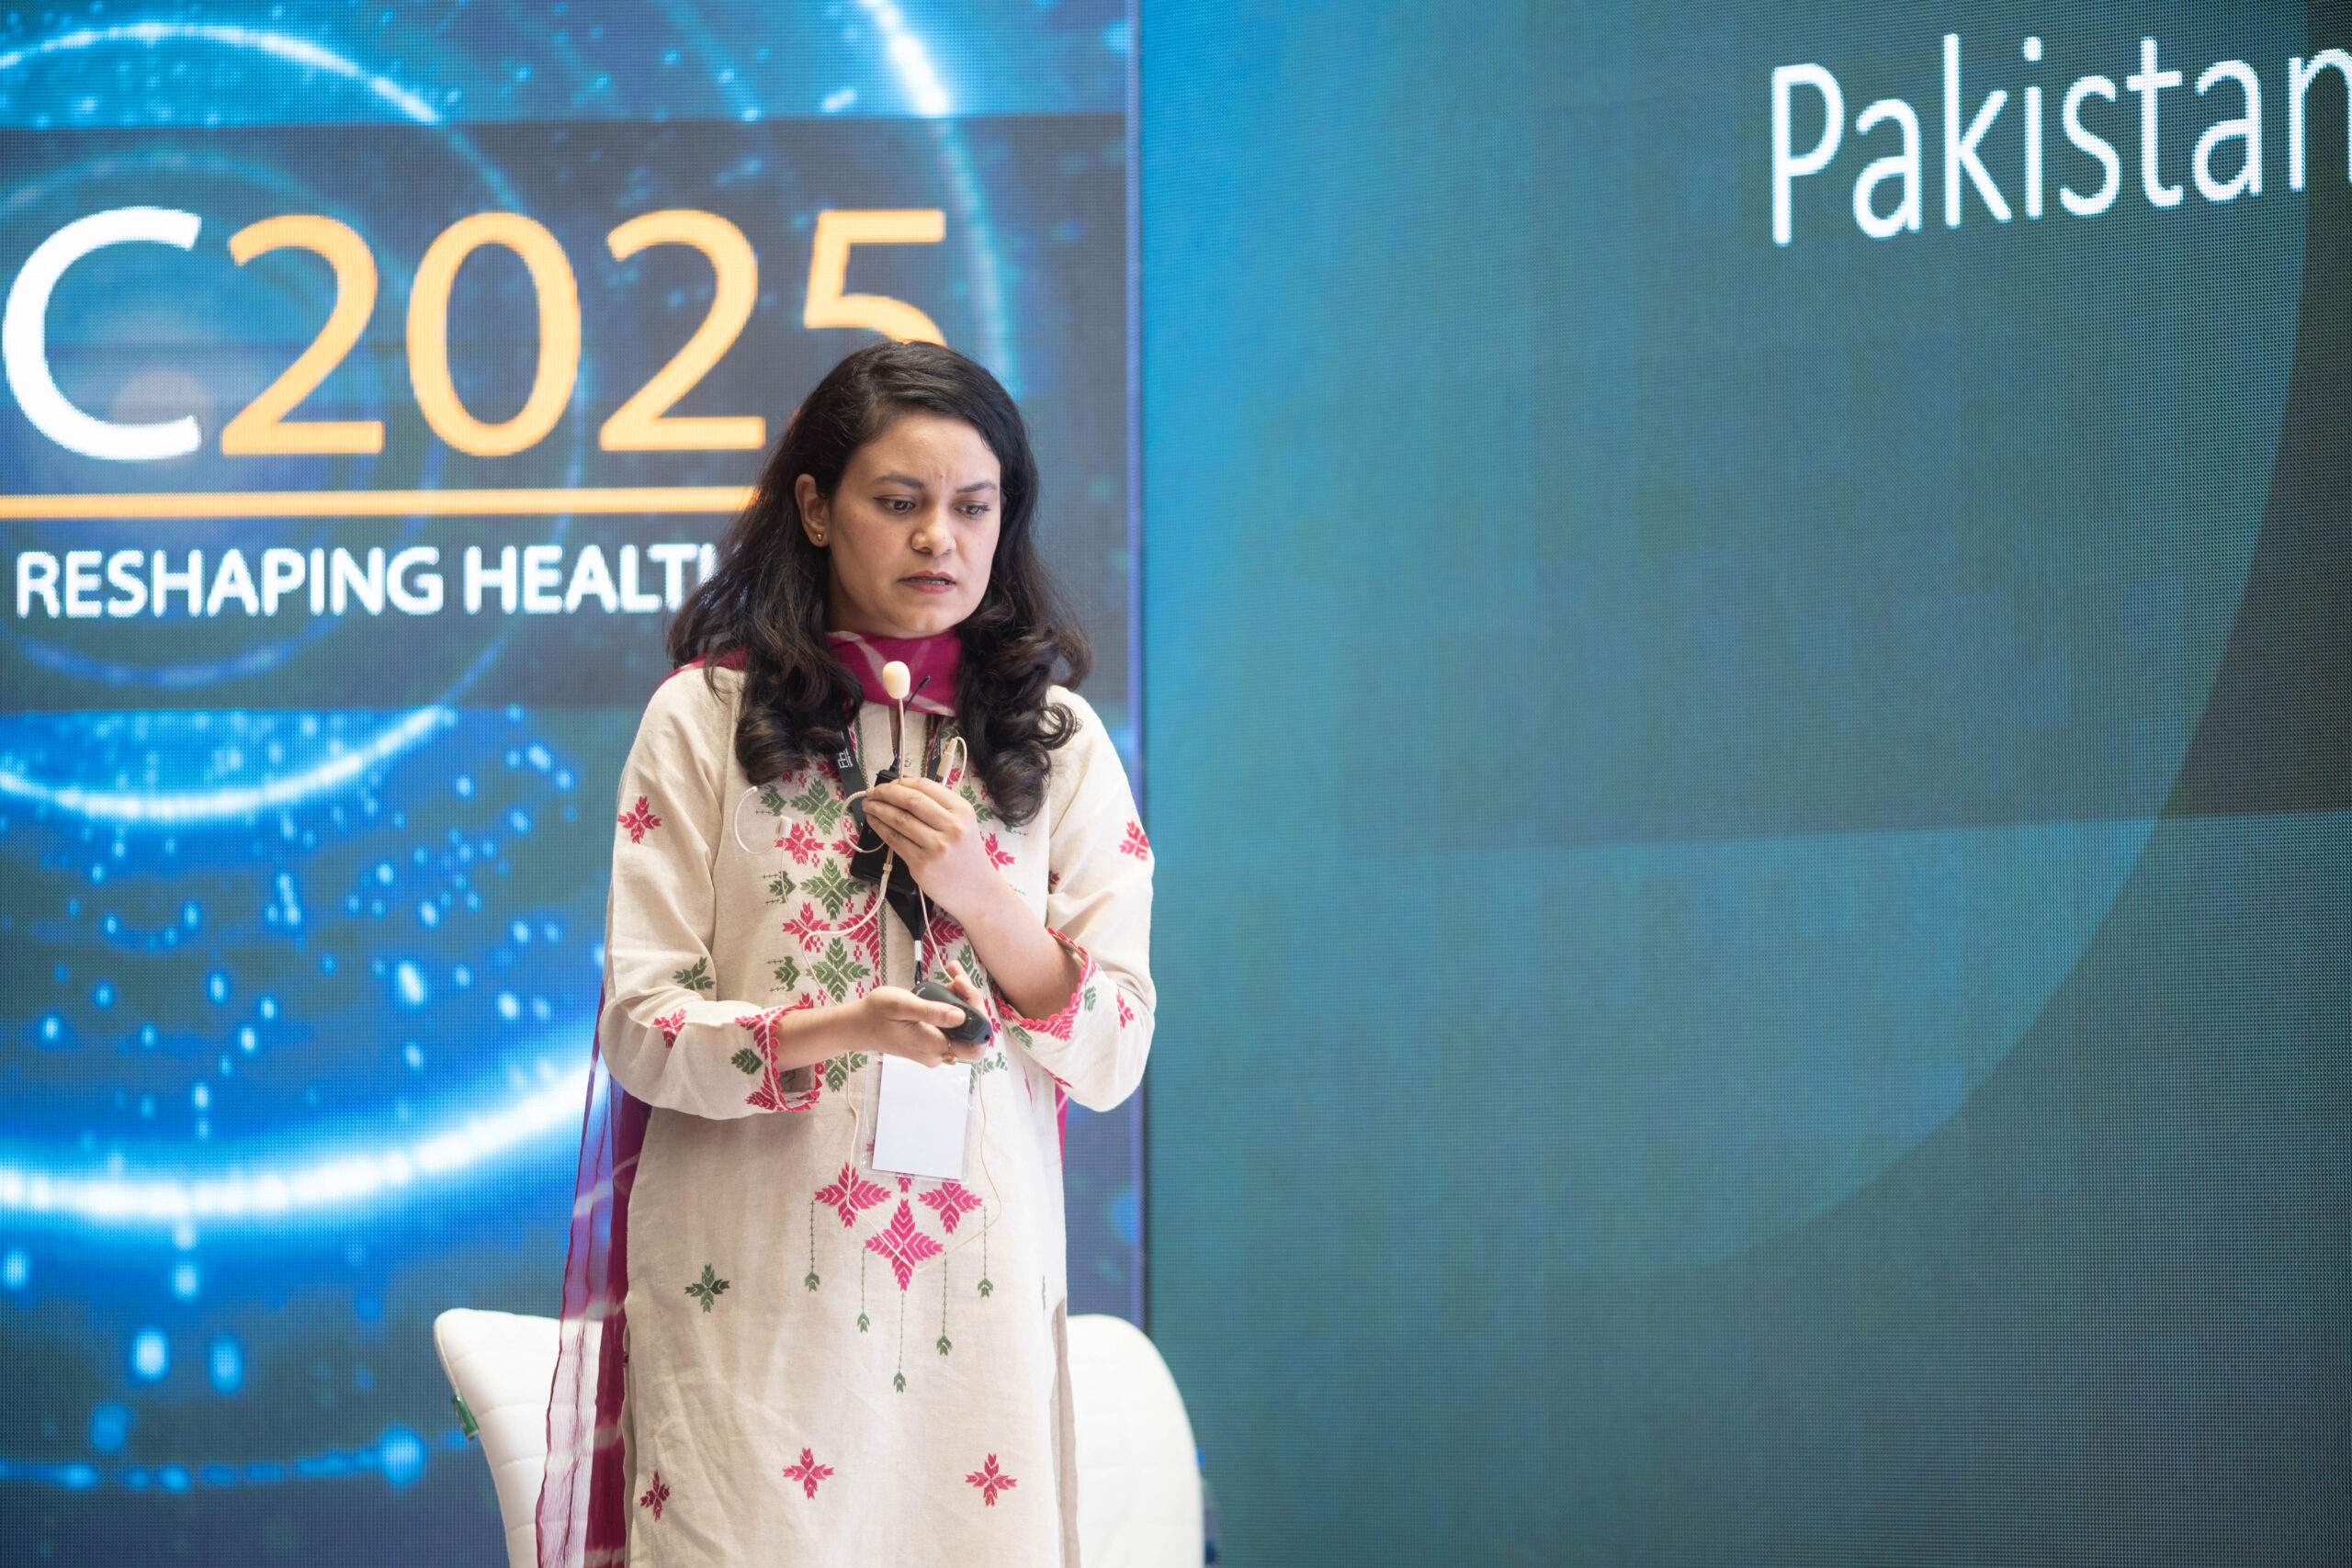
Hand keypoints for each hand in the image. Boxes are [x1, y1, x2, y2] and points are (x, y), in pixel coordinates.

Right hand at [851, 983, 985, 1066]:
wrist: (858, 1025)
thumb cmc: (876, 1014)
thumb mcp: (902, 1006)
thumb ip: (932, 1012)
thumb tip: (961, 1016)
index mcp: (934, 1046)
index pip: (975, 1045)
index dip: (980, 1020)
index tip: (967, 994)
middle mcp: (938, 1052)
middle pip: (972, 1031)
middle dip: (971, 1001)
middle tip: (958, 977)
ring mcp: (935, 1047)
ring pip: (963, 1025)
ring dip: (963, 999)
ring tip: (952, 975)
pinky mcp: (931, 1040)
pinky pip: (951, 1023)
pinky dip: (953, 1004)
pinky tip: (946, 986)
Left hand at [860, 776, 1001, 919]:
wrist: (977, 889)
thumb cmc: (966, 855)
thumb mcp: (963, 823)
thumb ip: (939, 807)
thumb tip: (901, 792)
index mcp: (962, 811)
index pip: (925, 787)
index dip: (900, 782)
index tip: (888, 784)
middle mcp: (951, 827)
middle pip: (909, 800)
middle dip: (884, 793)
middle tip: (872, 793)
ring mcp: (936, 847)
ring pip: (898, 819)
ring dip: (878, 809)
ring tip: (869, 806)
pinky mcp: (922, 864)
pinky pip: (895, 840)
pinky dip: (880, 828)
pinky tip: (874, 823)